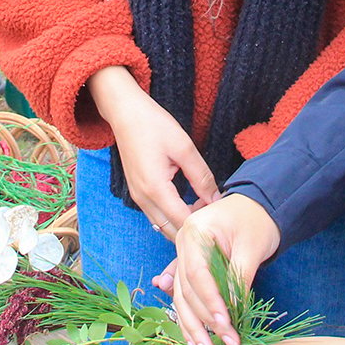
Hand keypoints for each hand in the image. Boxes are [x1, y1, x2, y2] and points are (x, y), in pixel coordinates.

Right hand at [88, 65, 219, 237]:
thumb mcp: (184, 148)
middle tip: (212, 211)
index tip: (219, 212)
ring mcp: (137, 197)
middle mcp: (143, 199)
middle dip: (193, 228)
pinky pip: (156, 216)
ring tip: (202, 204)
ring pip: (162, 226)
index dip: (203, 221)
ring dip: (183, 222)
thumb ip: (202, 177)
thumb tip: (217, 199)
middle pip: (171, 231)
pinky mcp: (137, 193)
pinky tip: (188, 201)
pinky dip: (172, 216)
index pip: (183, 222)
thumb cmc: (153, 125)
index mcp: (155, 188)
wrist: (125, 113)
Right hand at [156, 192, 281, 344]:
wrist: (258, 206)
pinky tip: (196, 343)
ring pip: (181, 299)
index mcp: (194, 231)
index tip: (225, 323)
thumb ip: (239, 276)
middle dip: (204, 321)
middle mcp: (182, 244)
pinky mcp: (189, 270)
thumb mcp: (251, 247)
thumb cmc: (257, 222)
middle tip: (224, 344)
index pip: (197, 273)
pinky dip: (191, 321)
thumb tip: (233, 309)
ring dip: (194, 328)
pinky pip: (186, 299)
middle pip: (186, 290)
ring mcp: (182, 257)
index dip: (210, 301)